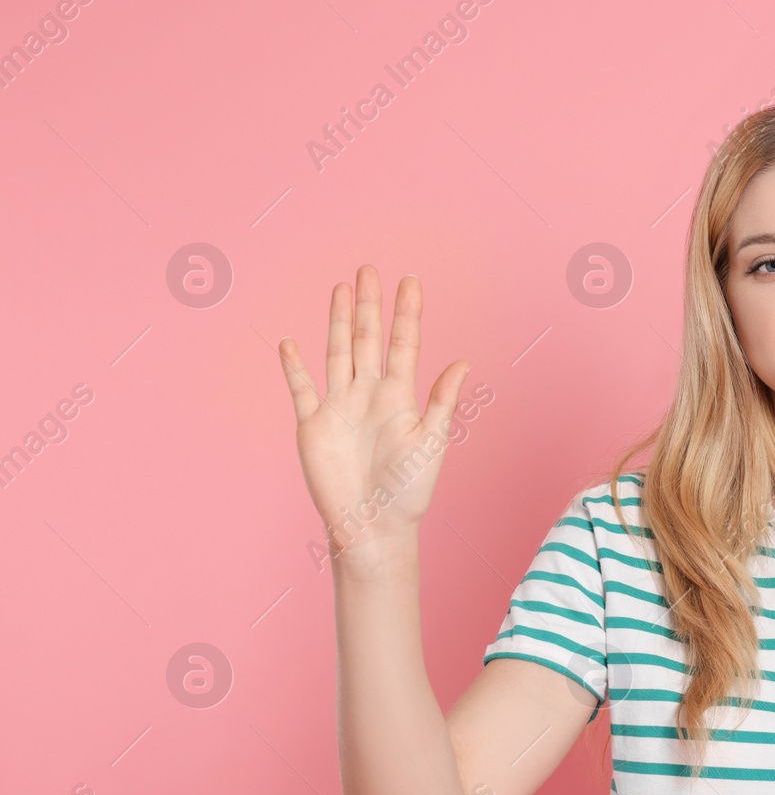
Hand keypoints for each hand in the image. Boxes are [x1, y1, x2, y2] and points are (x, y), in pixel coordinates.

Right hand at [278, 266, 470, 555]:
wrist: (374, 525)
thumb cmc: (409, 491)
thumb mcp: (432, 442)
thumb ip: (443, 401)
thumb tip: (465, 362)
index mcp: (400, 397)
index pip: (403, 344)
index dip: (406, 313)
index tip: (410, 281)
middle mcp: (369, 395)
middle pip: (367, 339)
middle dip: (369, 305)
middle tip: (369, 269)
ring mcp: (339, 407)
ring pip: (338, 353)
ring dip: (338, 321)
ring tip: (340, 289)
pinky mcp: (312, 426)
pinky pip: (301, 389)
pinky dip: (294, 367)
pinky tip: (289, 343)